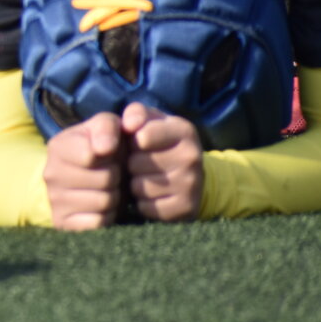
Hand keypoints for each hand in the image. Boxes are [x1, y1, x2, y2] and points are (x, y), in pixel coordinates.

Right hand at [43, 112, 124, 229]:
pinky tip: (100, 206)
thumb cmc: (97, 149)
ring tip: (106, 188)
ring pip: (104, 203)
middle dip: (117, 176)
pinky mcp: (62, 223)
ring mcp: (54, 200)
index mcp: (58, 146)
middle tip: (110, 172)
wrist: (77, 177)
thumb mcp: (102, 128)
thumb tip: (105, 147)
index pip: (93, 154)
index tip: (107, 151)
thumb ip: (107, 126)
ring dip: (114, 196)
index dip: (111, 153)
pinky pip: (99, 223)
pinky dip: (107, 216)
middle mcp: (51, 173)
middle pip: (106, 180)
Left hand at [122, 102, 203, 221]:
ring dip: (135, 183)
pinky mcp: (186, 208)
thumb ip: (136, 113)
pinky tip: (152, 194)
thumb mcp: (150, 121)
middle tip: (142, 162)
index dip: (131, 141)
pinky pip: (146, 207)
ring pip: (139, 186)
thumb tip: (128, 124)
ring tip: (146, 176)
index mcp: (184, 131)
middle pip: (136, 163)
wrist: (188, 175)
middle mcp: (192, 157)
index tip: (139, 141)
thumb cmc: (158, 142)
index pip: (141, 137)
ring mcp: (192, 184)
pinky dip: (142, 202)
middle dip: (132, 163)